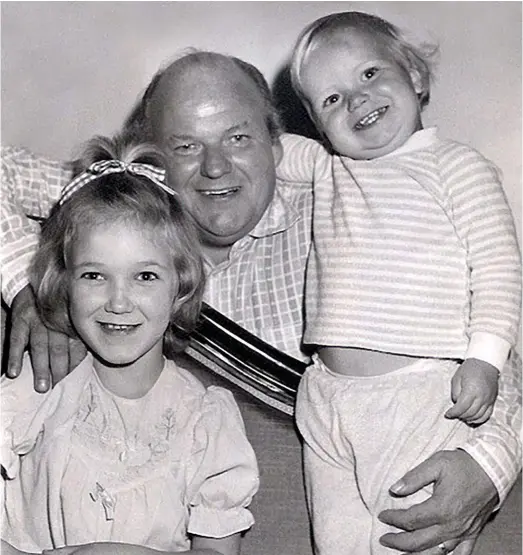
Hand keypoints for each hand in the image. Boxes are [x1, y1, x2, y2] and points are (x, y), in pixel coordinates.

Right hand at [7, 284, 85, 390]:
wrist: (31, 279)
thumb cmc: (53, 301)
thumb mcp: (68, 312)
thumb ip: (74, 332)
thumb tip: (83, 357)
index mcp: (70, 320)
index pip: (75, 344)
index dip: (74, 363)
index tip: (73, 380)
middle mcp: (55, 320)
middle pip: (59, 347)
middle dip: (59, 369)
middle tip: (59, 388)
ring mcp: (37, 319)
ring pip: (40, 345)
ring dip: (41, 367)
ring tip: (42, 386)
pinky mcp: (21, 317)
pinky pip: (16, 338)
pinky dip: (14, 355)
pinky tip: (14, 372)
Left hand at [378, 449, 497, 552]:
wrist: (492, 469)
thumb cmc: (464, 465)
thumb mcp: (436, 464)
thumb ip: (413, 478)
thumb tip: (394, 490)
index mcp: (441, 508)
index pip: (410, 520)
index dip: (393, 519)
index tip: (382, 515)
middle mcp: (452, 525)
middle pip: (419, 542)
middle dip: (398, 542)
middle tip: (384, 538)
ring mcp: (463, 532)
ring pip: (436, 552)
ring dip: (417, 552)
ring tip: (403, 549)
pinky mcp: (473, 533)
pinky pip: (460, 553)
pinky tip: (434, 554)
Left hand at [445, 358, 498, 424]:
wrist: (485, 363)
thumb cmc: (469, 369)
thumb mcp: (456, 378)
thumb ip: (455, 392)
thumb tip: (456, 404)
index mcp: (471, 390)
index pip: (461, 407)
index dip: (453, 413)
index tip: (447, 414)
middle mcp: (482, 397)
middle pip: (470, 413)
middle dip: (460, 416)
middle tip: (453, 415)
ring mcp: (489, 400)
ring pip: (478, 416)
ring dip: (468, 419)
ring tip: (461, 417)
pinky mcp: (492, 401)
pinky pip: (487, 415)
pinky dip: (479, 419)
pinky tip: (472, 419)